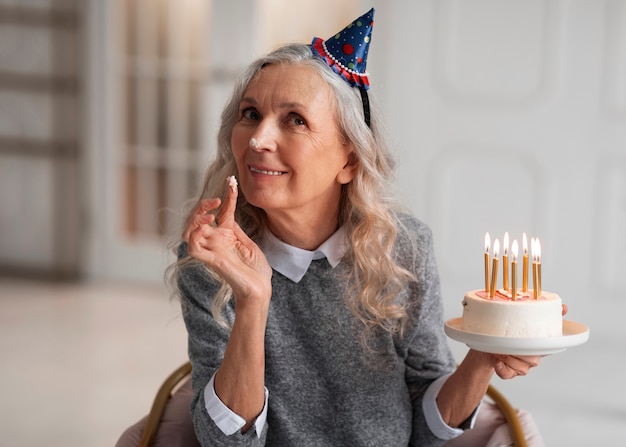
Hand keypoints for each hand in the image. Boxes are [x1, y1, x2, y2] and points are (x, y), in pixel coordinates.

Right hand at [183, 179, 271, 304]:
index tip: (232, 182)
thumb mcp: (247, 241)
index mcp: (225, 235)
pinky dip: (194, 236)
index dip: (227, 196)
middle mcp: (215, 242)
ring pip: (189, 232)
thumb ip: (235, 227)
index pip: (221, 212)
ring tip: (208, 215)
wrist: (261, 288)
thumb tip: (230, 206)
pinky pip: (194, 248)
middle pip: (198, 219)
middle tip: (216, 201)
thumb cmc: (256, 269)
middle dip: (203, 206)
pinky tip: (204, 228)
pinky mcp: (211, 261)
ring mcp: (211, 251)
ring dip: (195, 220)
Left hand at [490, 303, 566, 378]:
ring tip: (499, 348)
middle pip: (533, 359)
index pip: (548, 348)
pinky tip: (497, 361)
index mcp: (539, 345)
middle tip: (509, 342)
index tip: (537, 341)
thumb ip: (543, 312)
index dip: (544, 345)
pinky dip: (502, 368)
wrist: (489, 343)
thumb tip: (564, 307)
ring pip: (521, 367)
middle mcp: (532, 357)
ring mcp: (521, 366)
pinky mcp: (509, 372)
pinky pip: (508, 374)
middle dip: (520, 352)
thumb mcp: (522, 318)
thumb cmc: (508, 332)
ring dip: (508, 358)